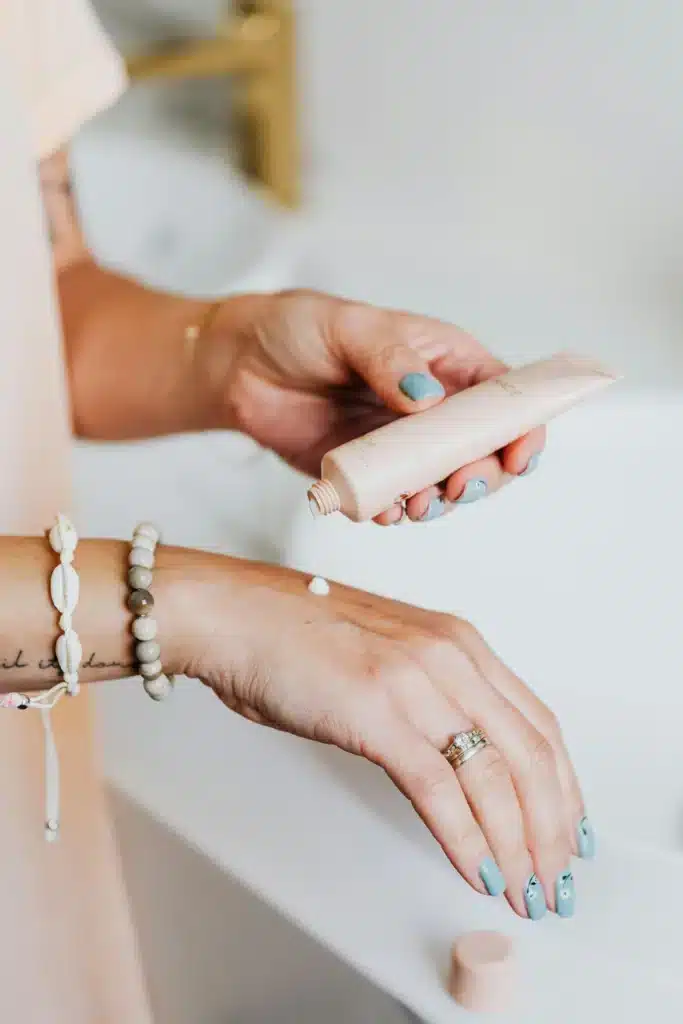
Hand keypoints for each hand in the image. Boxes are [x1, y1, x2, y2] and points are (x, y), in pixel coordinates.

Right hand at [178, 555, 586, 918]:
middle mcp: (451, 656)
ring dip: (517, 846)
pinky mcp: (378, 712)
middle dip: (552, 829)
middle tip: (554, 879)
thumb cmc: (294, 636)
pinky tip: (476, 870)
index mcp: (458, 642)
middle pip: (532, 756)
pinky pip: (441, 790)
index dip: (563, 787)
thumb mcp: (387, 657)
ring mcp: (417, 681)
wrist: (235, 615)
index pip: (538, 724)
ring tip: (522, 889)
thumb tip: (457, 764)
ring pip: (496, 778)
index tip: (568, 831)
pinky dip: (467, 840)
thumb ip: (429, 697)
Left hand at [205, 290, 544, 523]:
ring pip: (443, 485)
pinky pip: (394, 502)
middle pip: (483, 453)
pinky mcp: (369, 473)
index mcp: (445, 363)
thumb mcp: (350, 328)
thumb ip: (390, 359)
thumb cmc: (300, 328)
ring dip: (439, 502)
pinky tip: (384, 509)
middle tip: (456, 487)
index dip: (522, 429)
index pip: (503, 398)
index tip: (518, 456)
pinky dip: (395, 512)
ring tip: (416, 505)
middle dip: (481, 477)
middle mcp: (432, 409)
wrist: (240, 367)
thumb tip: (428, 398)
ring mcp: (402, 446)